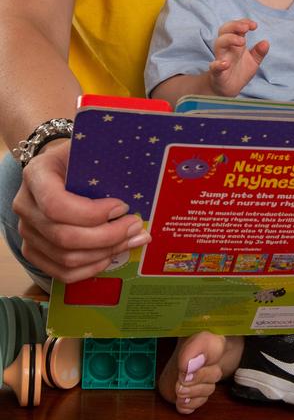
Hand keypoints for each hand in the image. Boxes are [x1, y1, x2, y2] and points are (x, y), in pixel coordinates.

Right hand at [13, 138, 150, 282]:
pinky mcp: (34, 251)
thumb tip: (142, 170)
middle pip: (64, 236)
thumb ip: (108, 157)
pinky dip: (92, 267)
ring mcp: (27, 231)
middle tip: (136, 226)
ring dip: (105, 252)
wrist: (58, 168)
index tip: (122, 206)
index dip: (92, 213)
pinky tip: (112, 254)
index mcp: (36, 175)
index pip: (56, 204)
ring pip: (66, 258)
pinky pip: (62, 272)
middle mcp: (25, 205)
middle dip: (107, 236)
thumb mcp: (89, 147)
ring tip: (132, 239)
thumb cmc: (78, 157)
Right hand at [208, 19, 268, 96]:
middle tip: (246, 28)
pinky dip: (218, 64)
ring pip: (219, 44)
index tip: (254, 25)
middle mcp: (227, 49)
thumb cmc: (240, 72)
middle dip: (234, 26)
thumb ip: (259, 52)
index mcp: (235, 44)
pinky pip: (214, 67)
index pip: (236, 28)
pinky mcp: (217, 73)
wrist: (229, 89)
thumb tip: (266, 42)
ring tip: (242, 41)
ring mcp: (221, 59)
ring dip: (229, 39)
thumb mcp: (253, 61)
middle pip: (224, 31)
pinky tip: (226, 64)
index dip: (243, 23)